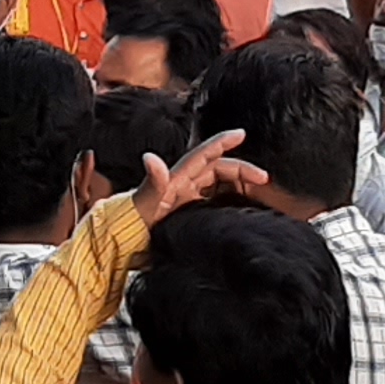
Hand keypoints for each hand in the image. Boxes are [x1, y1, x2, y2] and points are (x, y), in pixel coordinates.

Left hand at [130, 129, 266, 228]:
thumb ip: (151, 184)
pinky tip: (242, 211)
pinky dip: (232, 203)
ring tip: (258, 195)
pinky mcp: (190, 217)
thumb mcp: (142, 205)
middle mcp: (183, 188)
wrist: (121, 249)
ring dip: (239, 186)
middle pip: (218, 171)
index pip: (203, 156)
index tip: (241, 134)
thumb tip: (150, 158)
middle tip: (263, 180)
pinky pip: (216, 204)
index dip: (221, 142)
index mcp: (176, 181)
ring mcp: (187, 202)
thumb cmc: (129, 227)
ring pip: (220, 186)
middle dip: (241, 169)